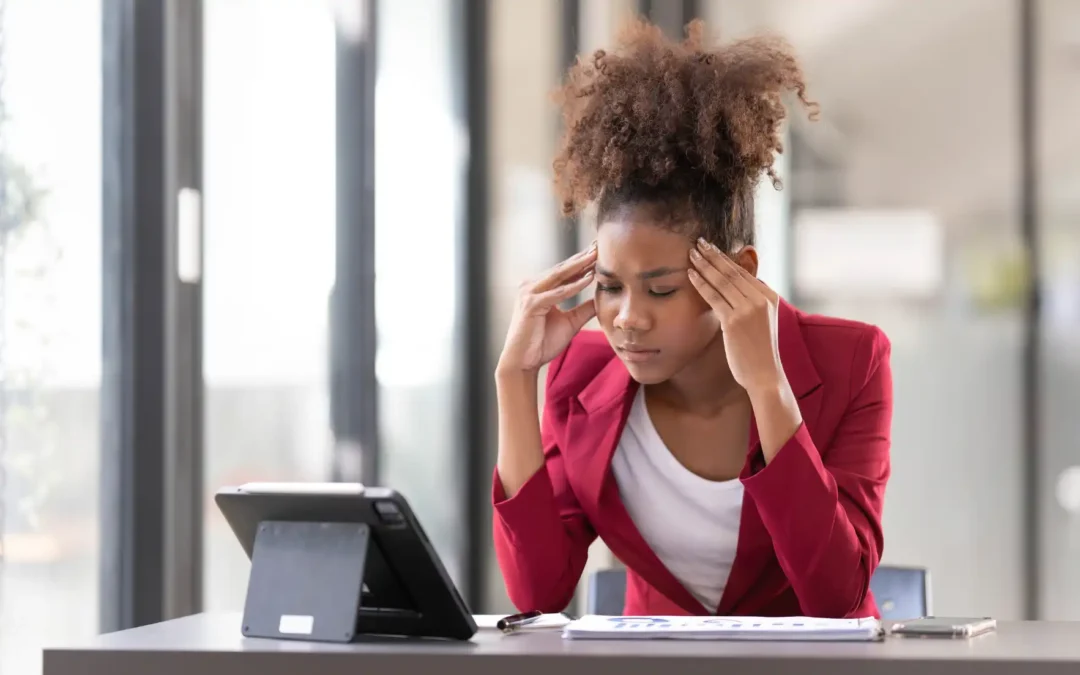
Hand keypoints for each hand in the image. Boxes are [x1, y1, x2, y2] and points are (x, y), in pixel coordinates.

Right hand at [497, 244, 597, 374]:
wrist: (523, 362)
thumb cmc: (541, 343)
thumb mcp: (570, 322)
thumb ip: (584, 309)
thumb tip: (601, 299)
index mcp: (539, 288)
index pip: (564, 272)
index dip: (583, 262)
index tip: (600, 252)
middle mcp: (532, 286)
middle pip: (562, 269)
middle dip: (582, 257)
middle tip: (600, 244)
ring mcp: (529, 293)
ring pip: (560, 275)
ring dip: (580, 265)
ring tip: (597, 255)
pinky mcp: (531, 304)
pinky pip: (557, 293)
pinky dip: (574, 286)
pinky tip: (589, 278)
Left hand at [687, 238, 784, 393]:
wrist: (765, 376)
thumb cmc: (759, 353)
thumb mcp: (761, 322)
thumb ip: (751, 304)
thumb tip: (738, 290)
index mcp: (769, 297)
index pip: (743, 273)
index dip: (725, 259)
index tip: (711, 249)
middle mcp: (761, 299)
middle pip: (732, 272)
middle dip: (713, 255)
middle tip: (698, 242)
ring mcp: (748, 309)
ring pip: (722, 281)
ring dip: (704, 264)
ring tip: (690, 253)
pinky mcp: (735, 321)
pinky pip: (714, 297)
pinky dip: (700, 283)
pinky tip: (690, 274)